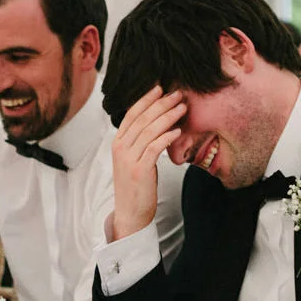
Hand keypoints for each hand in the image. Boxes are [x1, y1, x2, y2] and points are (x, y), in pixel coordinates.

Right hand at [110, 86, 183, 240]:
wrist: (130, 212)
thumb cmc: (137, 185)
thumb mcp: (135, 159)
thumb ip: (142, 142)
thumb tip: (159, 123)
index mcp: (118, 142)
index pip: (132, 114)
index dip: (146, 99)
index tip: (160, 87)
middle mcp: (120, 148)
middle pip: (142, 119)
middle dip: (161, 104)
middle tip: (177, 94)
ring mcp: (129, 159)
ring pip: (149, 131)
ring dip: (168, 117)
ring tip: (182, 108)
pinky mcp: (139, 170)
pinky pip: (154, 148)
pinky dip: (166, 137)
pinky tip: (177, 131)